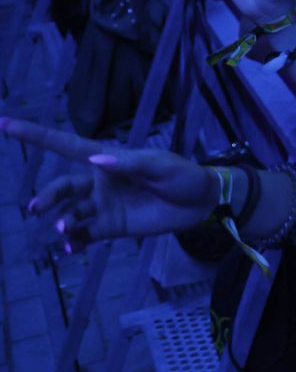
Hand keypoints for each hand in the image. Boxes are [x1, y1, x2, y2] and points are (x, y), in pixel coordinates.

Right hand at [0, 117, 214, 251]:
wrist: (201, 204)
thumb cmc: (182, 175)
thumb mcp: (160, 165)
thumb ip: (130, 163)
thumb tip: (96, 161)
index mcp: (107, 159)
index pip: (65, 145)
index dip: (35, 134)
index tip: (3, 124)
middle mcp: (98, 181)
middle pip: (62, 187)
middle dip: (48, 196)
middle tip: (38, 208)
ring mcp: (102, 205)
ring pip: (70, 212)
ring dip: (63, 220)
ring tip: (65, 228)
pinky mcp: (110, 227)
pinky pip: (84, 234)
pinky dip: (73, 240)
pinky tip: (71, 247)